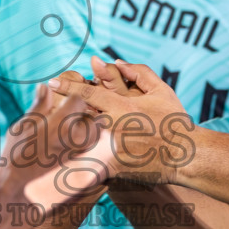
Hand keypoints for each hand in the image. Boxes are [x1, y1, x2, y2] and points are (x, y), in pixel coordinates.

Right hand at [0, 79, 107, 208]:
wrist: (19, 199)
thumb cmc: (14, 162)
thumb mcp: (20, 130)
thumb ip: (38, 107)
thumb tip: (45, 87)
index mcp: (60, 124)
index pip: (80, 99)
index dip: (72, 101)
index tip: (67, 107)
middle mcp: (79, 140)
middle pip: (97, 118)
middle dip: (88, 118)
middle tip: (76, 125)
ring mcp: (88, 158)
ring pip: (103, 139)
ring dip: (95, 137)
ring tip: (78, 144)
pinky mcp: (93, 176)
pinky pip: (103, 159)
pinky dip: (97, 156)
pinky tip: (81, 161)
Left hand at [45, 56, 197, 188]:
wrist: (187, 156)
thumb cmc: (175, 121)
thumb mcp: (162, 90)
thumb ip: (139, 72)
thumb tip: (114, 61)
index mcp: (121, 106)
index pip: (86, 93)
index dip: (66, 86)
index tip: (50, 82)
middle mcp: (112, 127)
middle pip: (73, 117)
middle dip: (56, 112)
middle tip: (42, 109)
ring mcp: (111, 149)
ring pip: (76, 143)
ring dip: (60, 137)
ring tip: (44, 137)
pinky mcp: (112, 168)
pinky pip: (88, 166)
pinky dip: (74, 163)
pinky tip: (59, 164)